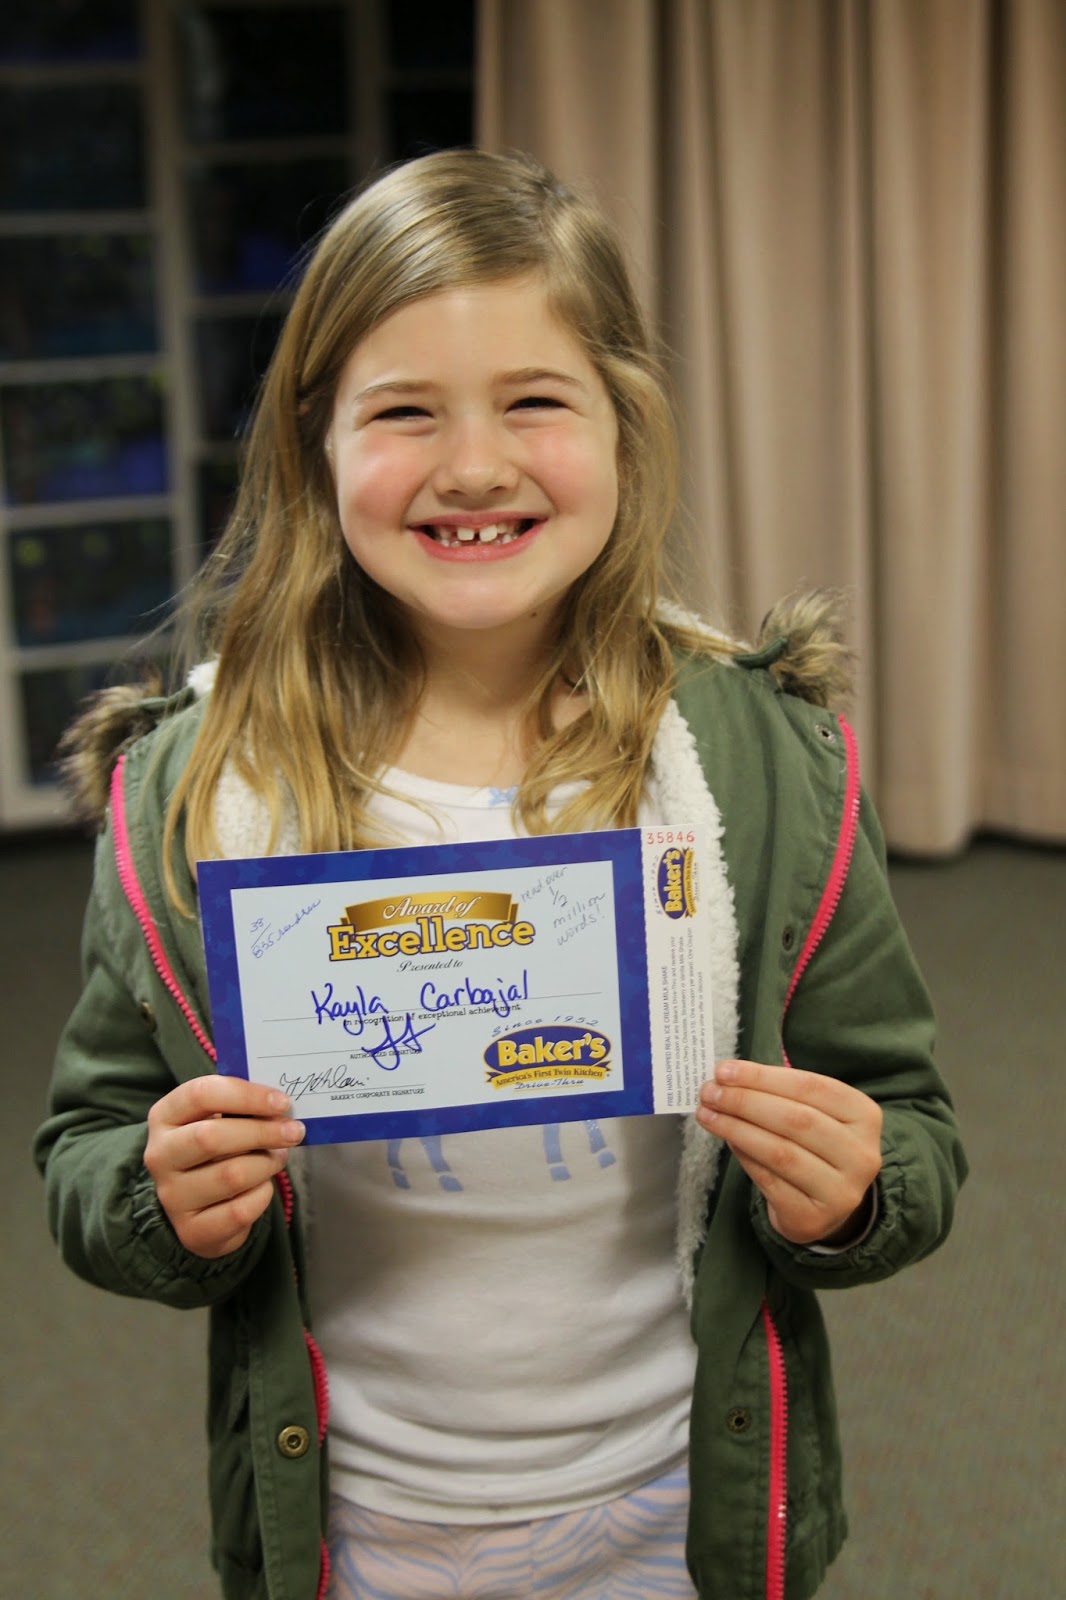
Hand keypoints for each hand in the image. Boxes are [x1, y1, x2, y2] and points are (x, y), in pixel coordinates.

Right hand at [144, 1076, 304, 1259]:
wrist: (198, 1209)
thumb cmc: (215, 1151)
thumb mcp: (218, 1120)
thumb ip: (242, 1108)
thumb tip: (280, 1105)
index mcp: (165, 1116)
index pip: (201, 1095)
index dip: (247, 1096)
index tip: (282, 1102)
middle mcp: (160, 1156)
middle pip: (212, 1137)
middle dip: (263, 1132)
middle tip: (294, 1131)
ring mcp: (172, 1196)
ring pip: (231, 1175)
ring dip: (267, 1164)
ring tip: (278, 1158)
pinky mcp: (191, 1231)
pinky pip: (240, 1210)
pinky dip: (262, 1196)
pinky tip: (262, 1187)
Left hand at [696, 1060, 881, 1246]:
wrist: (825, 1207)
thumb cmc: (814, 1146)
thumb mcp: (814, 1113)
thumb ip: (780, 1093)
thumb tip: (728, 1078)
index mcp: (865, 1116)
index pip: (811, 1087)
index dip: (764, 1077)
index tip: (724, 1071)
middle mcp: (861, 1155)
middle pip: (796, 1119)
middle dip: (745, 1102)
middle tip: (709, 1092)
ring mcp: (841, 1191)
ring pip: (780, 1152)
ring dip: (737, 1129)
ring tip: (707, 1114)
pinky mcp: (814, 1217)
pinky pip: (769, 1181)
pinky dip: (743, 1156)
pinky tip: (726, 1140)